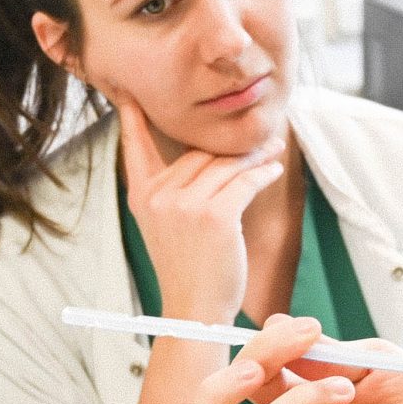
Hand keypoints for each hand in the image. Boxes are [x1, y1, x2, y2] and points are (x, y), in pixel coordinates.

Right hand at [114, 91, 284, 323]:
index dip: (132, 117)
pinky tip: (273, 169)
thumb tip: (205, 157)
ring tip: (272, 150)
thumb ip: (173, 192)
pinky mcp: (215, 215)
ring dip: (253, 158)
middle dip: (229, 147)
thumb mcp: (165, 227)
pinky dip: (263, 174)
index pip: (135, 145)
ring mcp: (184, 204)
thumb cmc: (189, 270)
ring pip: (224, 165)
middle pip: (198, 153)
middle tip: (257, 138)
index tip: (129, 92)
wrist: (196, 311)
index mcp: (141, 196)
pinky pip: (245, 182)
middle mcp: (158, 196)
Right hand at [199, 315, 402, 403]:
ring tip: (349, 388)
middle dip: (223, 386)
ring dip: (300, 401)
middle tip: (262, 366)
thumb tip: (274, 325)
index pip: (241, 380)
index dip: (257, 349)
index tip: (306, 327)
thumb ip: (325, 351)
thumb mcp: (375, 361)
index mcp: (294, 401)